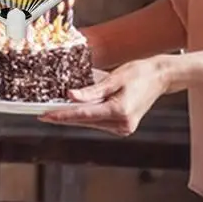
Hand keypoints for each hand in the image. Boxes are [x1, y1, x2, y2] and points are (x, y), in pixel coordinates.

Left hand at [38, 56, 173, 135]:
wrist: (159, 77)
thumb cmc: (139, 73)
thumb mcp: (113, 78)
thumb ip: (91, 90)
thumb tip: (70, 96)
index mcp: (120, 112)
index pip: (83, 115)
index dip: (62, 115)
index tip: (45, 115)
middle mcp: (122, 124)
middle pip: (85, 121)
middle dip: (64, 116)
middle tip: (43, 114)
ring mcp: (124, 128)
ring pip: (91, 122)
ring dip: (74, 116)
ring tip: (55, 109)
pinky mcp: (123, 126)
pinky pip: (99, 121)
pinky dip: (87, 114)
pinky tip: (75, 108)